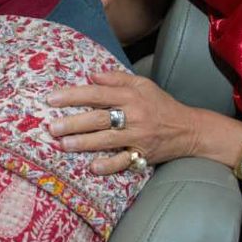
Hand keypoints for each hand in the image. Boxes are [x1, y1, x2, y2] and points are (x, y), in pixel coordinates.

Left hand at [46, 70, 198, 174]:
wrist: (189, 129)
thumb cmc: (161, 105)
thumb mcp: (142, 85)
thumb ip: (116, 78)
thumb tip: (91, 74)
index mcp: (131, 95)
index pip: (97, 93)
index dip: (73, 95)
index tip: (52, 99)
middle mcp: (134, 115)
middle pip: (99, 118)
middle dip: (73, 122)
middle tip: (52, 126)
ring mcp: (138, 136)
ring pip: (107, 139)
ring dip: (84, 142)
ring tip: (63, 144)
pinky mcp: (143, 154)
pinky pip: (124, 162)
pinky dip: (109, 165)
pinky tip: (92, 167)